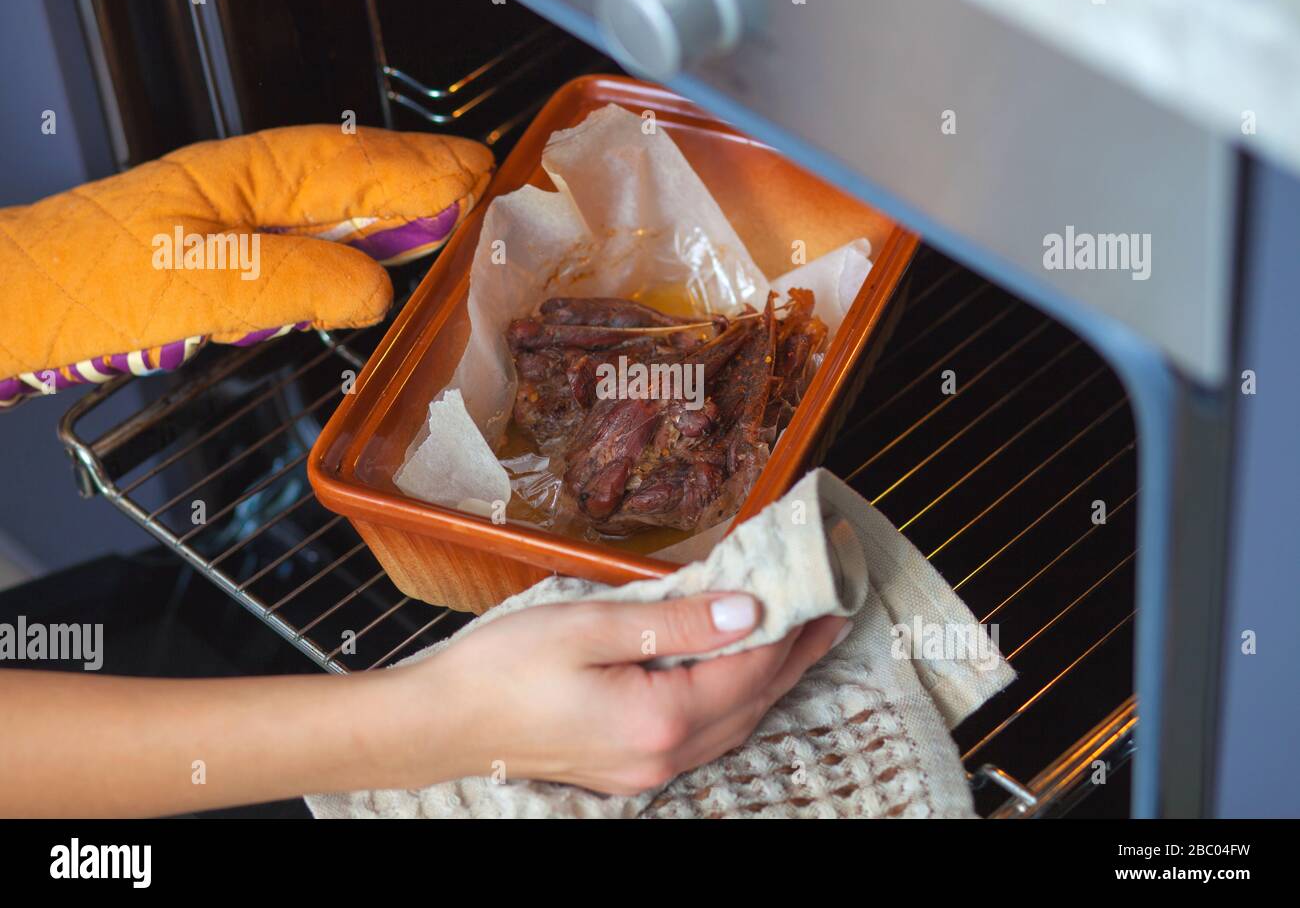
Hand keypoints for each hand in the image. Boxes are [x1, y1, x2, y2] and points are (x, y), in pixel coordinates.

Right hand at [390, 594, 848, 794]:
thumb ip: (677, 621)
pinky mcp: (628, 768)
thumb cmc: (505, 667)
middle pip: (752, 702)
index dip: (793, 629)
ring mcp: (647, 770)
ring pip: (733, 723)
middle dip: (795, 657)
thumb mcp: (591, 625)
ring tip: (798, 640)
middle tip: (831, 614)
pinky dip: (733, 701)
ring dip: (768, 680)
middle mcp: (664, 754)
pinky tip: (736, 677)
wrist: (442, 724)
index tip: (825, 592)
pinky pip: (703, 734)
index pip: (750, 668)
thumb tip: (750, 611)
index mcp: (660, 717)